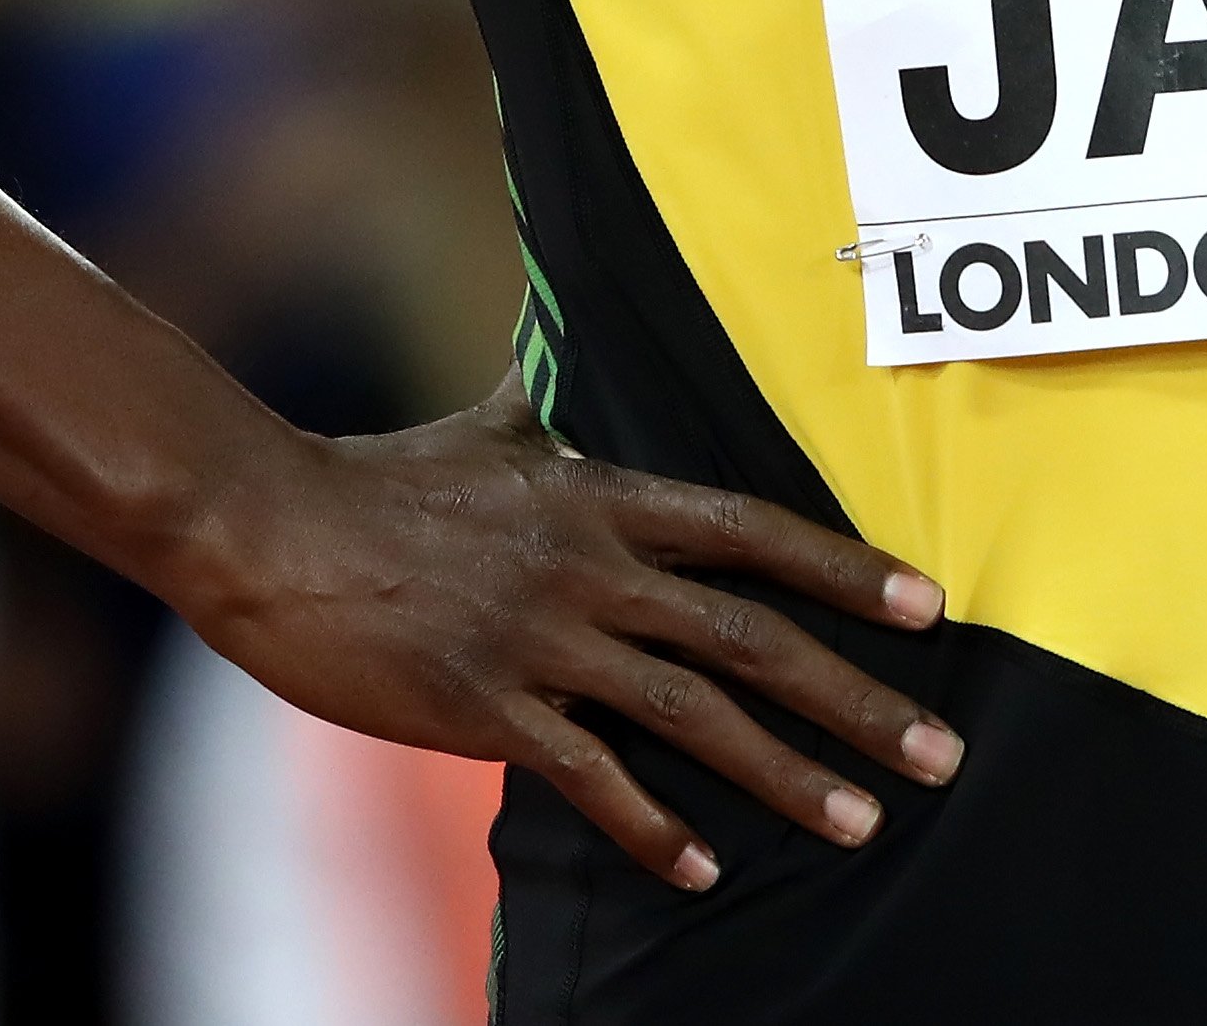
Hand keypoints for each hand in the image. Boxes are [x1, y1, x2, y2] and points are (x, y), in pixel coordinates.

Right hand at [160, 383, 964, 890]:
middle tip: (939, 754)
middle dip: (855, 698)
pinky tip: (704, 868)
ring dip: (786, 774)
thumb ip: (547, 398)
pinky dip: (654, 826)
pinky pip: (591, 776)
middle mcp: (590, 567)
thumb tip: (569, 337)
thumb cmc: (378, 476)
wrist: (268, 524)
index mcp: (599, 497)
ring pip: (694, 714)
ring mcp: (541, 639)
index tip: (929, 608)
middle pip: (751, 637)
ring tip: (859, 823)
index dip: (846, 570)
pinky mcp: (484, 706)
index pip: (752, 533)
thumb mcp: (483, 428)